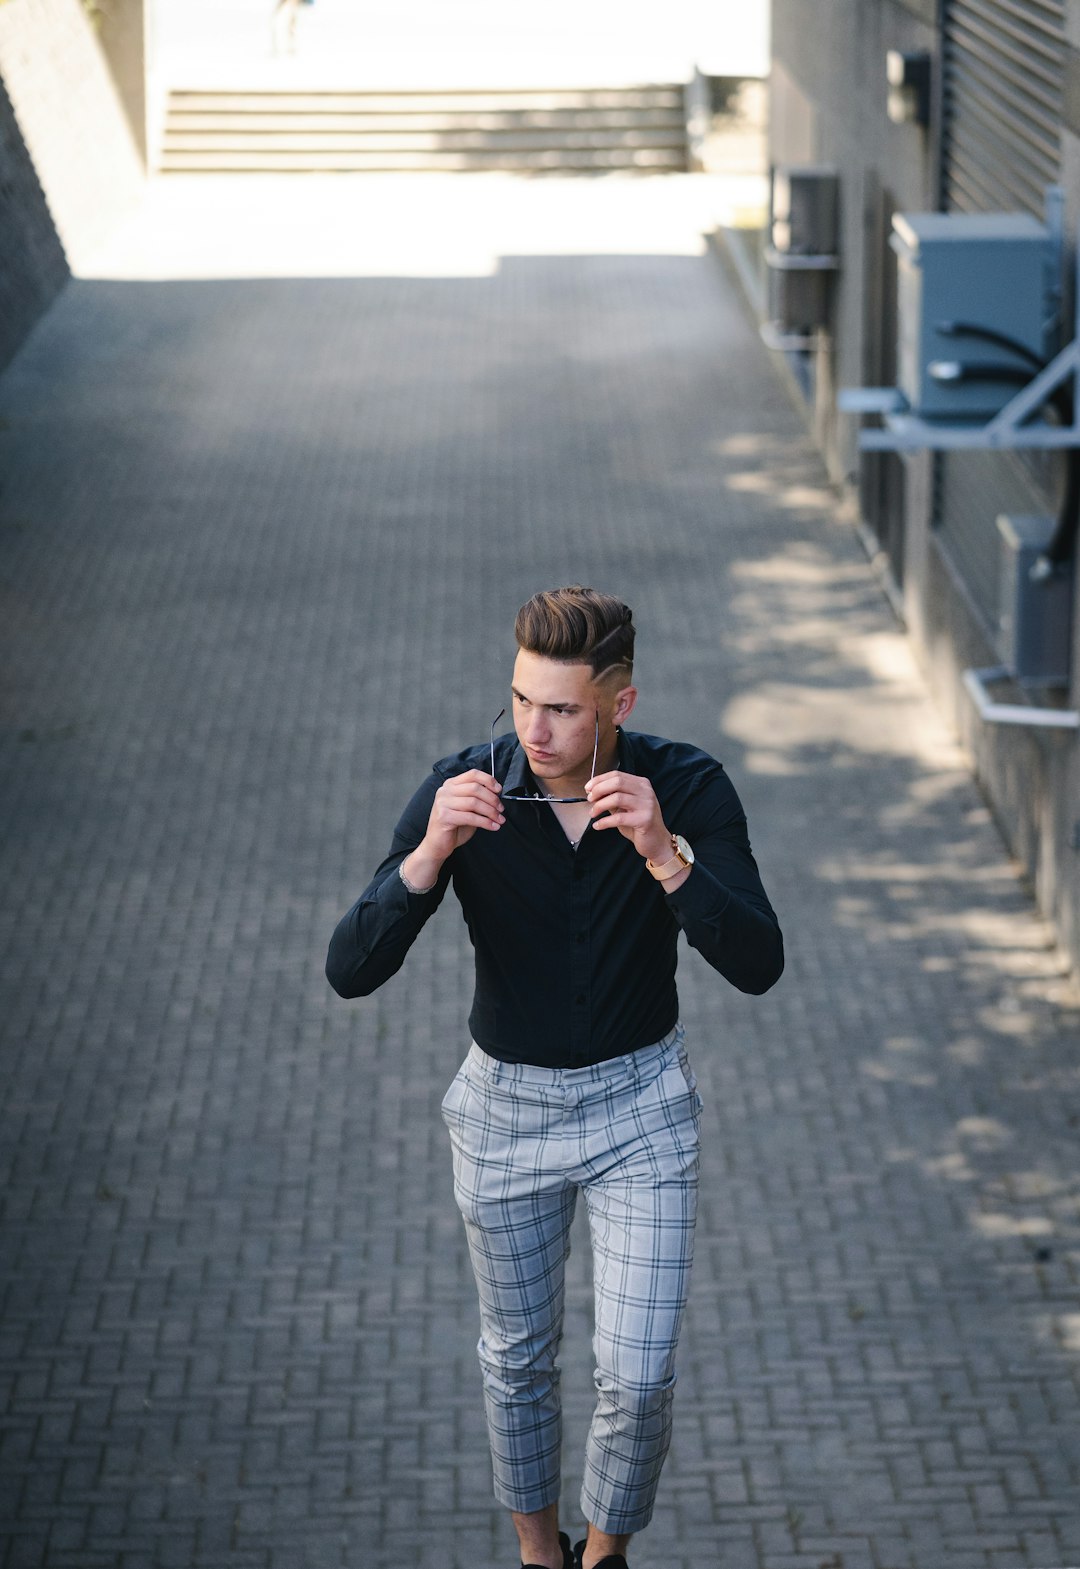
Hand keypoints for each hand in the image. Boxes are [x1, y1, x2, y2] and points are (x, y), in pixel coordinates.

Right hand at [405, 770, 503, 886]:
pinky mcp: (444, 816)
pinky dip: (485, 822)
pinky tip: (493, 826)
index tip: (499, 790)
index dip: (488, 780)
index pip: (473, 774)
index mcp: (451, 784)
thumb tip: (496, 794)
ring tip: (499, 820)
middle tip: (501, 809)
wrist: (437, 844)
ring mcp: (443, 803)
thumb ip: (477, 798)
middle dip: (492, 799)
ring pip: (474, 802)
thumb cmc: (454, 826)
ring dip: (491, 812)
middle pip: (475, 788)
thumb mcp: (467, 808)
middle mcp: (445, 791)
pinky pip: (470, 817)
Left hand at [585, 771, 670, 863]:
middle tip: (590, 799)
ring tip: (593, 813)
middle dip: (599, 789)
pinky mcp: (645, 819)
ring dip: (600, 805)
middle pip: (617, 782)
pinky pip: (619, 818)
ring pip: (617, 798)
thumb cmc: (639, 823)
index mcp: (641, 784)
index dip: (599, 780)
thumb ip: (612, 797)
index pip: (617, 775)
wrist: (657, 842)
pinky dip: (604, 822)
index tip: (587, 788)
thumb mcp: (625, 807)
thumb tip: (592, 792)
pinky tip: (598, 826)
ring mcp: (647, 805)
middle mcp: (646, 791)